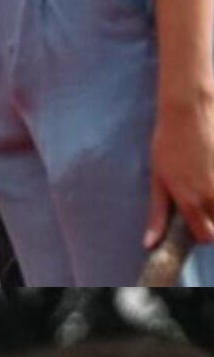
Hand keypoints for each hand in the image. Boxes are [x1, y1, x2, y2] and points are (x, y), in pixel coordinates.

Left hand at [148, 87, 213, 246]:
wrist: (189, 112)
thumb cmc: (168, 145)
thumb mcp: (157, 181)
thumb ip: (157, 215)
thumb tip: (149, 245)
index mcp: (191, 202)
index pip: (206, 237)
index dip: (201, 233)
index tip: (195, 222)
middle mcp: (213, 195)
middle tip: (202, 202)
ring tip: (206, 181)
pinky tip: (213, 170)